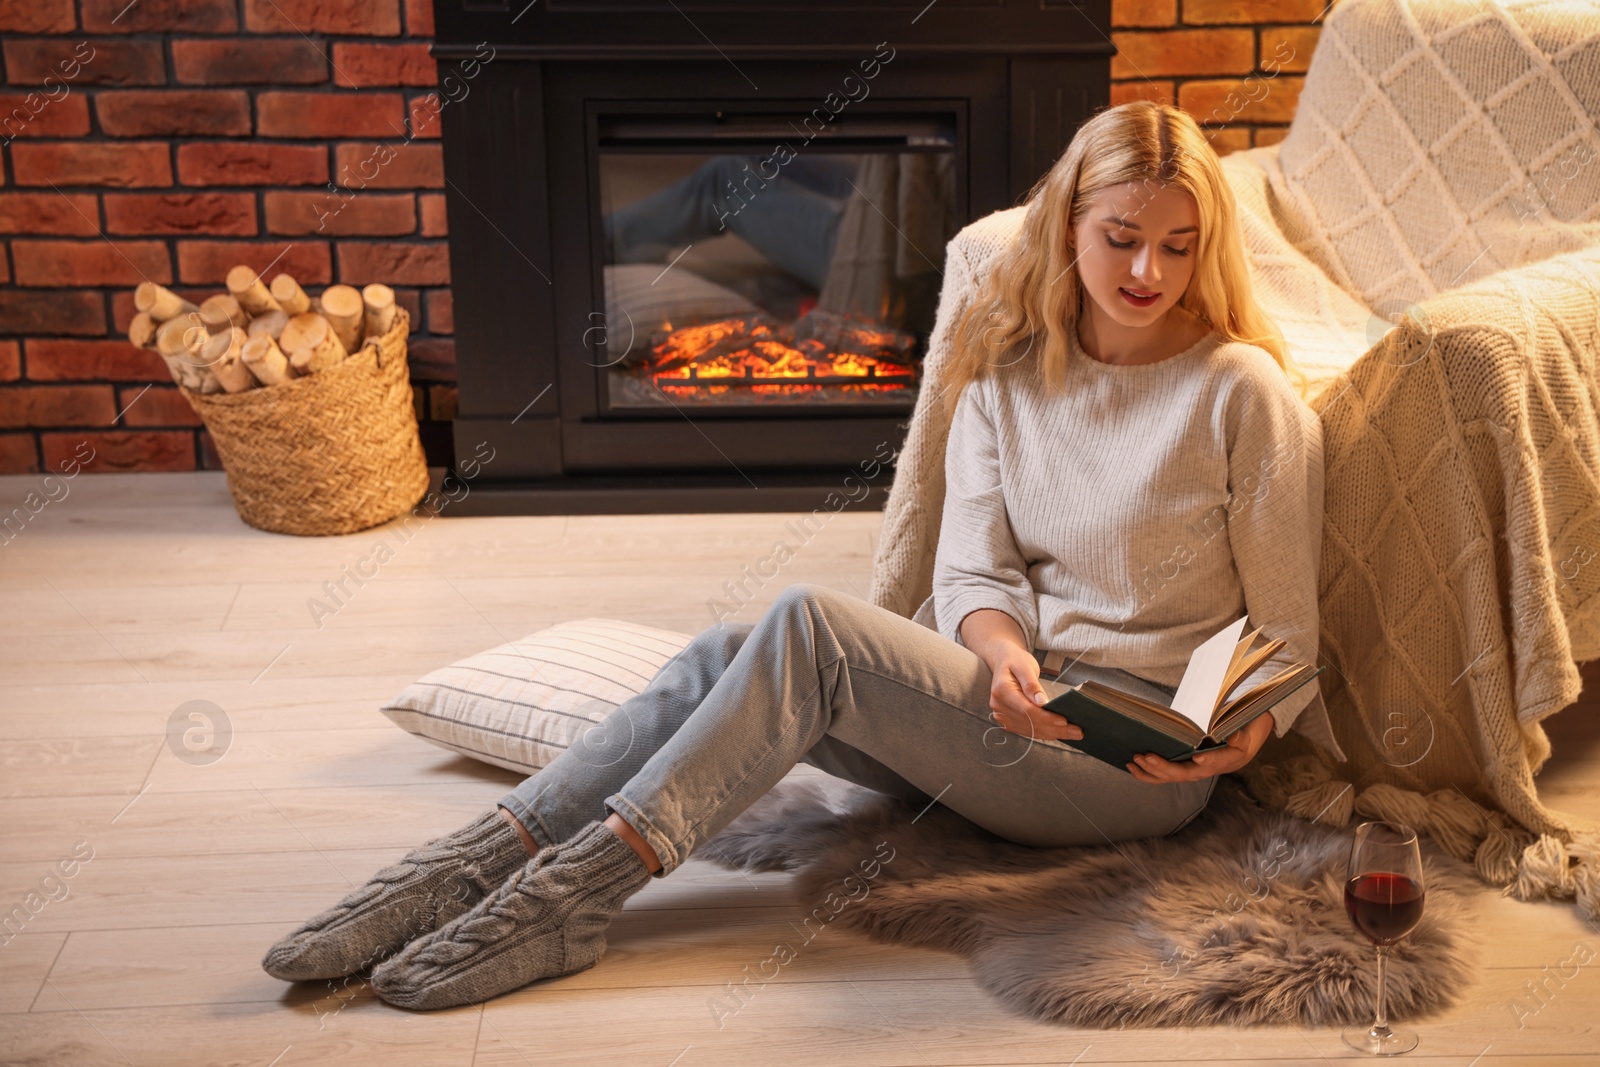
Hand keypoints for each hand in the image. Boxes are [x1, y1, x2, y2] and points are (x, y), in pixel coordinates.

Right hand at [984, 645, 1082, 742]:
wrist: (1003, 662)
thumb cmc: (1016, 661)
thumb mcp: (1025, 666)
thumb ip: (1032, 684)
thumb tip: (1042, 703)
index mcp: (1002, 691)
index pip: (1027, 710)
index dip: (1046, 718)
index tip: (1065, 721)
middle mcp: (999, 706)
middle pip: (1030, 723)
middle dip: (1055, 729)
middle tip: (1077, 731)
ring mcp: (1002, 715)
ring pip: (1031, 730)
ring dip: (1053, 734)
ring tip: (1073, 733)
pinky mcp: (1008, 721)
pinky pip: (1028, 731)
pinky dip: (1045, 733)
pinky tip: (1059, 733)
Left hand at [1126, 711, 1275, 783]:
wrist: (1236, 754)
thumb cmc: (1239, 743)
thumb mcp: (1245, 737)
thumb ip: (1241, 737)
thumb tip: (1236, 736)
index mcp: (1219, 762)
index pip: (1211, 762)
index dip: (1206, 760)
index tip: (1198, 756)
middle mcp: (1201, 771)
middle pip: (1181, 773)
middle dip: (1162, 766)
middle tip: (1146, 756)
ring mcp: (1189, 773)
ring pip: (1167, 778)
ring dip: (1149, 771)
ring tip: (1133, 760)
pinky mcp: (1179, 772)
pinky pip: (1161, 777)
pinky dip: (1146, 774)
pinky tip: (1132, 767)